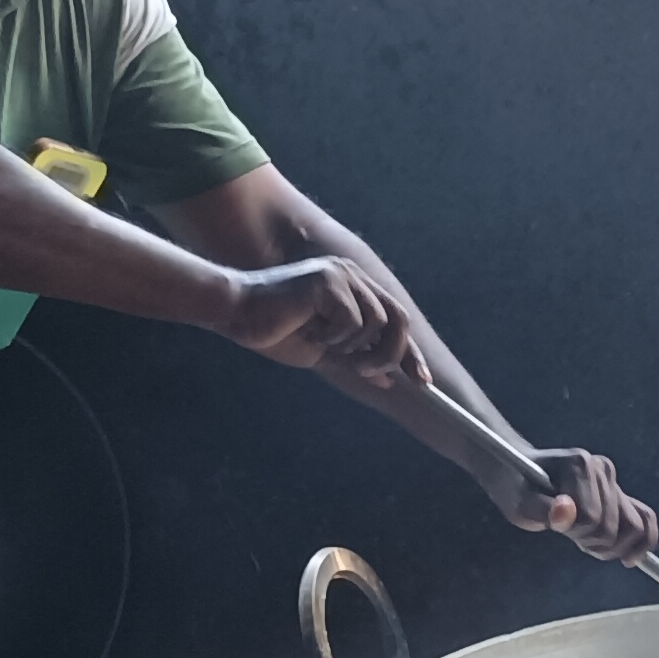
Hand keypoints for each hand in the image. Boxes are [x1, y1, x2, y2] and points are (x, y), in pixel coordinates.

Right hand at [213, 257, 417, 383]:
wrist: (236, 314)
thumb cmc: (275, 331)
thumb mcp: (324, 352)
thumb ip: (356, 360)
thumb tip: (387, 379)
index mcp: (354, 289)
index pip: (394, 319)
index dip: (409, 352)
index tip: (422, 382)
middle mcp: (352, 276)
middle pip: (397, 318)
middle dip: (390, 354)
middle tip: (368, 372)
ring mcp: (341, 275)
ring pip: (376, 323)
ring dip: (352, 346)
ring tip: (322, 344)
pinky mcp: (328, 281)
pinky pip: (351, 321)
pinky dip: (332, 337)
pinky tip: (307, 329)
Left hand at [499, 445, 657, 560]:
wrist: (521, 473)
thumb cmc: (517, 489)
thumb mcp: (519, 504)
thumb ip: (541, 510)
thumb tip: (565, 512)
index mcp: (580, 464)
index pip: (592, 517)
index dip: (576, 532)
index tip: (556, 527)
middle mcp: (603, 469)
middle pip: (614, 526)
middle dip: (594, 542)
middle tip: (571, 537)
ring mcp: (613, 481)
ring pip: (634, 527)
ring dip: (611, 546)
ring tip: (587, 542)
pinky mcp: (619, 494)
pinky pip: (645, 519)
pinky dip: (644, 541)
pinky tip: (632, 558)